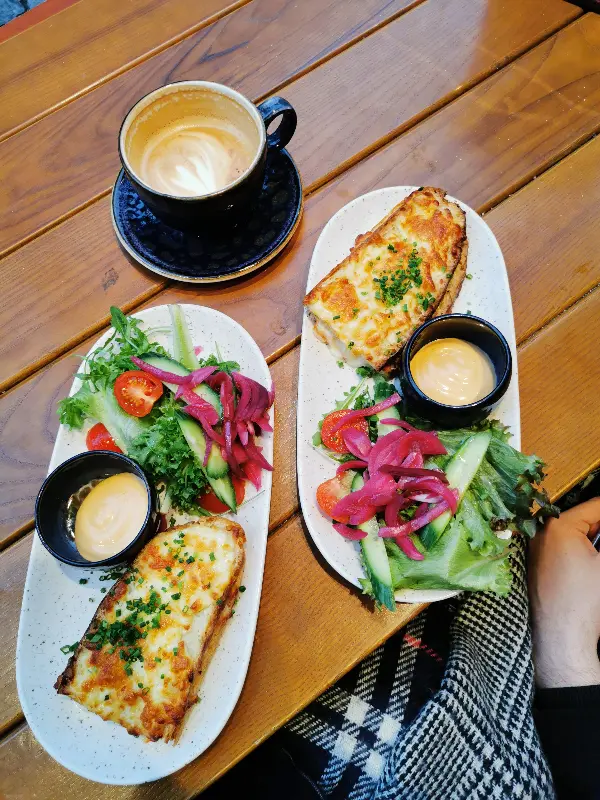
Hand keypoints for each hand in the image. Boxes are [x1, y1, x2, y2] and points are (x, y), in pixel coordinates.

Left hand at [529, 498, 599, 688]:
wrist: (561, 637)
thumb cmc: (584, 602)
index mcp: (557, 526)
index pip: (595, 506)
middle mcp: (540, 533)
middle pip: (583, 519)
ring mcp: (536, 550)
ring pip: (573, 534)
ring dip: (593, 538)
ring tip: (596, 555)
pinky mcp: (537, 566)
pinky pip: (563, 549)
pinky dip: (581, 550)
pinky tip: (592, 562)